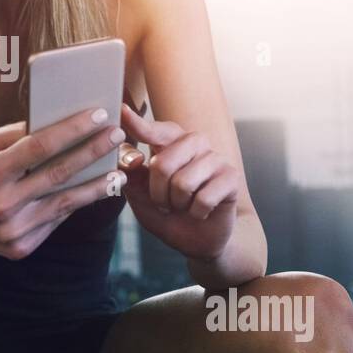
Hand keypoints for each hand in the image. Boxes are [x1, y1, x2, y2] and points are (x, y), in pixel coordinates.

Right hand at [0, 107, 125, 260]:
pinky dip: (77, 204)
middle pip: (59, 174)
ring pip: (66, 203)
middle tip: (118, 136)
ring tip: (119, 171)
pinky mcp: (22, 247)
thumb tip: (49, 120)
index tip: (98, 115)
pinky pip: (56, 220)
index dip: (71, 130)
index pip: (39, 147)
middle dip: (93, 152)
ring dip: (97, 185)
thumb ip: (12, 135)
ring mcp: (14, 229)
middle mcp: (2, 203)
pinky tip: (95, 191)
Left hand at [119, 102, 238, 259]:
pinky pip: (204, 198)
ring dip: (178, 205)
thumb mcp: (141, 197)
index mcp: (169, 143)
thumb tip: (128, 157)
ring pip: (183, 182)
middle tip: (164, 203)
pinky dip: (196, 213)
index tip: (122, 111)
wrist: (198, 241)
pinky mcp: (231, 176)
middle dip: (157, 193)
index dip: (137, 123)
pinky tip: (200, 212)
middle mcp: (193, 144)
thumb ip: (132, 176)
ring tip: (183, 206)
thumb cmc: (168, 214)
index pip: (153, 130)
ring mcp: (214, 158)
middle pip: (163, 163)